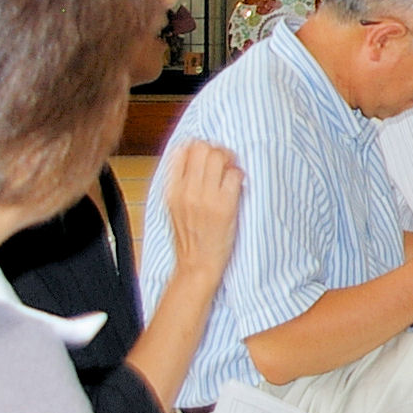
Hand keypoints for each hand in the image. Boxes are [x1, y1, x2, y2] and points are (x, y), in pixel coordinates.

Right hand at [158, 142, 244, 285]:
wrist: (197, 265)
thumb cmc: (190, 237)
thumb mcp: (174, 207)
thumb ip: (180, 182)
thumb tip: (193, 155)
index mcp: (172, 189)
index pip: (184, 149)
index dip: (200, 147)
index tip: (209, 157)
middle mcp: (187, 191)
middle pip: (204, 148)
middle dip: (218, 151)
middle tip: (225, 163)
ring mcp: (206, 198)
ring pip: (220, 157)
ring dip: (231, 160)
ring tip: (232, 173)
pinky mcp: (225, 206)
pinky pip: (235, 175)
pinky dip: (240, 176)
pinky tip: (238, 186)